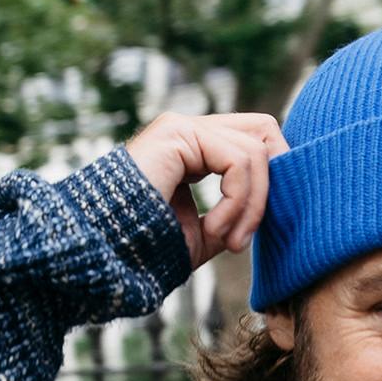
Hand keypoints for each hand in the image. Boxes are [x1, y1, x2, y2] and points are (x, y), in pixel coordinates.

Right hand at [124, 111, 290, 271]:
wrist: (110, 253)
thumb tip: (269, 209)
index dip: (271, 179)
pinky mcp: (178, 132)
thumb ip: (236, 216)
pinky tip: (215, 230)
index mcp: (195, 149)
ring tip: (228, 242)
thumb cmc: (151, 250)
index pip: (254, 140)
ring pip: (254, 151)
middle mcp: (189, 130)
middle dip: (270, 186)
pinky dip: (237, 202)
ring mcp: (182, 126)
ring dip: (250, 207)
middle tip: (246, 236)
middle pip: (262, 131)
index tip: (253, 231)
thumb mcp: (206, 235)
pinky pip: (237, 161)